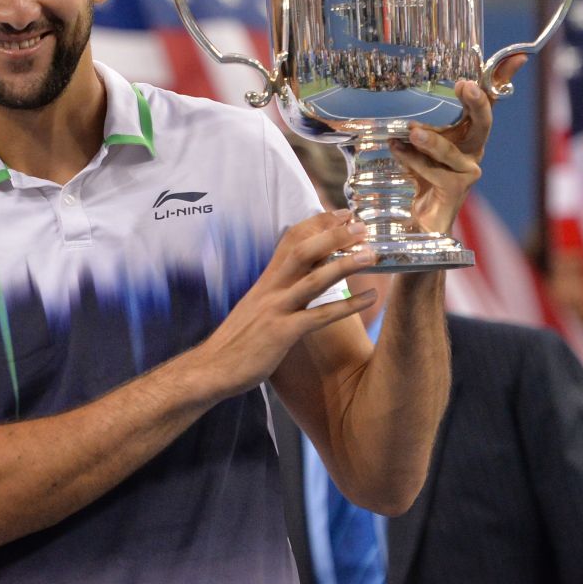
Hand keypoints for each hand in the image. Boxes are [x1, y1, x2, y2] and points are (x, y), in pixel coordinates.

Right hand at [198, 209, 376, 392]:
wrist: (210, 369)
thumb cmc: (234, 343)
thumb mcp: (253, 309)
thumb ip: (274, 295)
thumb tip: (295, 287)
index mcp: (264, 282)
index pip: (290, 241)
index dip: (317, 224)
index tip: (342, 214)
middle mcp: (270, 290)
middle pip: (303, 251)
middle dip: (333, 234)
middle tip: (362, 224)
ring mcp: (276, 310)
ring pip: (314, 279)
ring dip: (345, 264)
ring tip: (372, 254)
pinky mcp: (282, 334)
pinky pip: (320, 316)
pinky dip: (347, 305)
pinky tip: (370, 298)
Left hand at [393, 53, 523, 234]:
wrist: (419, 223)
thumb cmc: (418, 178)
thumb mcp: (414, 144)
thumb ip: (412, 124)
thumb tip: (391, 99)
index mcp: (467, 133)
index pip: (489, 101)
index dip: (502, 78)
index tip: (517, 56)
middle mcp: (473, 150)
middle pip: (483, 123)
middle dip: (477, 102)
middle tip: (464, 85)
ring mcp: (467, 171)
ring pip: (453, 151)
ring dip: (432, 140)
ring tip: (412, 131)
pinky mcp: (456, 190)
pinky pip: (436, 173)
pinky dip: (414, 162)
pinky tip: (397, 151)